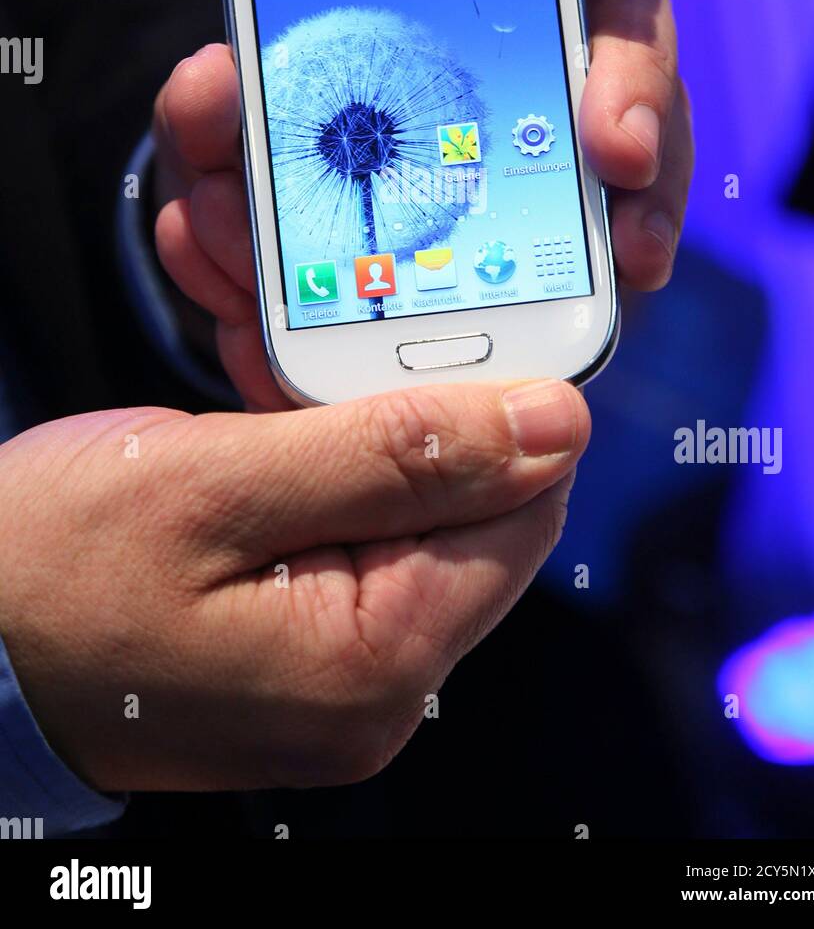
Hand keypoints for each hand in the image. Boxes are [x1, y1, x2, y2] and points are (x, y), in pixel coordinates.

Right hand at [0, 379, 585, 791]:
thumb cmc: (46, 572)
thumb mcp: (218, 483)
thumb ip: (396, 453)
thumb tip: (552, 424)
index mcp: (376, 664)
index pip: (525, 511)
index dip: (500, 407)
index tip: (442, 327)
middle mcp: (378, 696)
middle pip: (474, 518)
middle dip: (414, 417)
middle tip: (326, 355)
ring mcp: (341, 686)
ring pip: (416, 523)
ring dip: (363, 441)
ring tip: (274, 399)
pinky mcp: (307, 661)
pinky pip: (362, 547)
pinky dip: (330, 480)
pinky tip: (269, 444)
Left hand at [153, 0, 693, 409]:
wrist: (305, 287)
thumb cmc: (274, 184)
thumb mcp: (224, 149)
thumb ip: (205, 118)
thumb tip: (215, 81)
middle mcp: (536, 25)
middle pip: (623, 6)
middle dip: (631, 69)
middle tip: (611, 139)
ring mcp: (578, 115)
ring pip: (653, 109)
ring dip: (651, 168)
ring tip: (623, 237)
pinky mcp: (600, 203)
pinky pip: (645, 208)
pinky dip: (638, 241)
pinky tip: (629, 272)